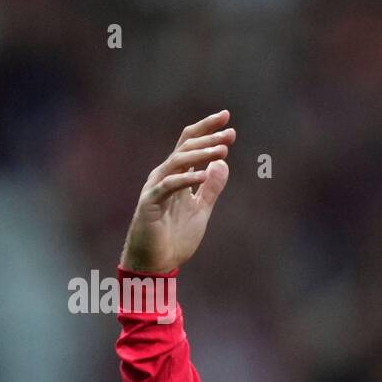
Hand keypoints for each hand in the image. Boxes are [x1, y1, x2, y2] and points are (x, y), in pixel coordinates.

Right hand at [119, 110, 234, 272]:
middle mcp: (165, 176)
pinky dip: (186, 179)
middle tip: (230, 132)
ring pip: (177, 162)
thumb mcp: (201, 210)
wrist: (156, 262)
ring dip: (200, 154)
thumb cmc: (175, 236)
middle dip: (208, 138)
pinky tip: (204, 175)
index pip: (191, 145)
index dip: (207, 130)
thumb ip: (211, 188)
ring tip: (222, 150)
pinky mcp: (151, 202)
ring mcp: (156, 187)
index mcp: (177, 176)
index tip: (227, 119)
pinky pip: (169, 186)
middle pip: (186, 147)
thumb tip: (222, 163)